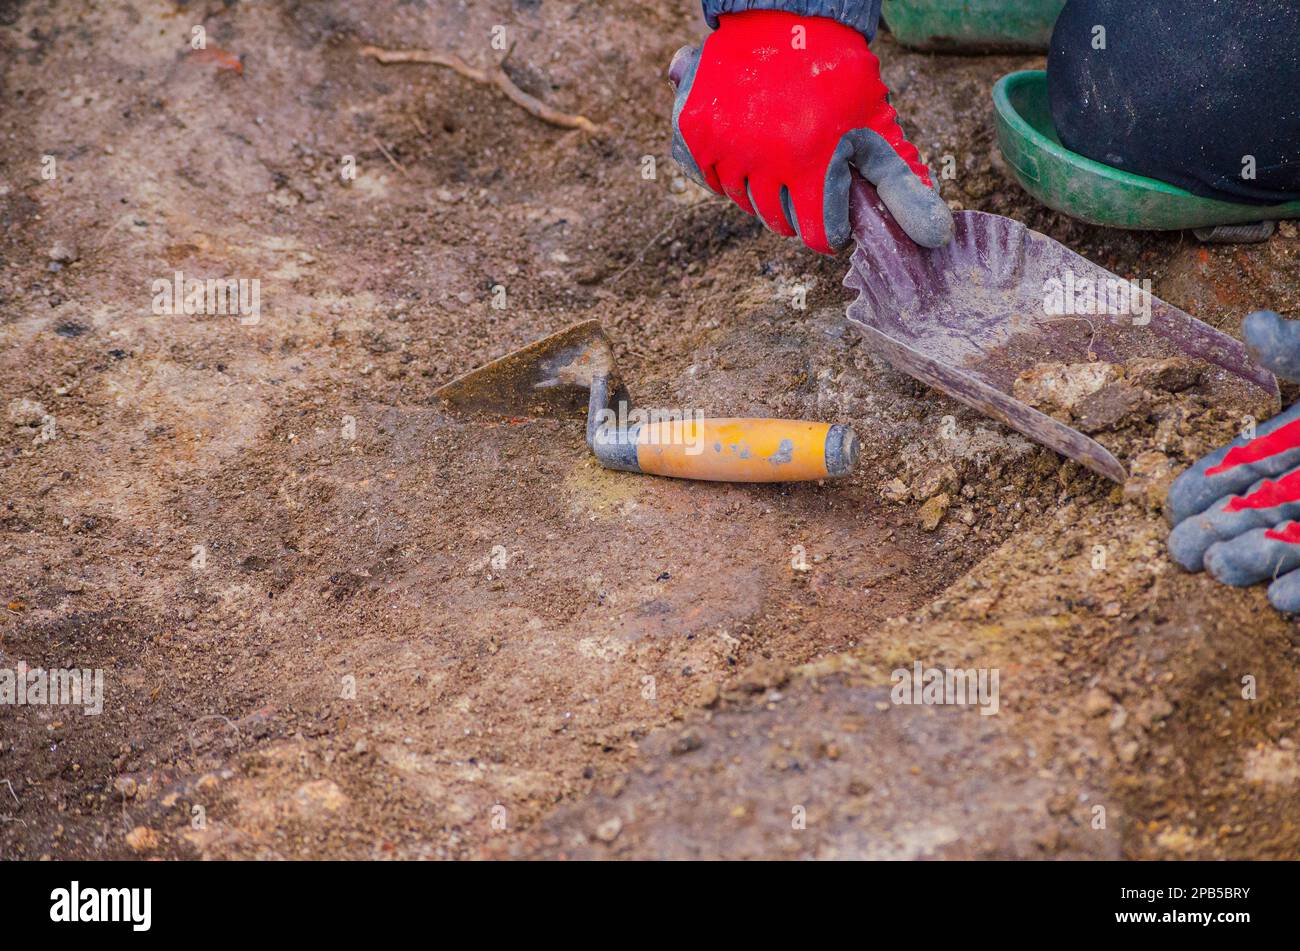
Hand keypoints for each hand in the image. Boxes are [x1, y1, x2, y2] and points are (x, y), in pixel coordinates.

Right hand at [668, 10, 952, 254]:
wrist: (785, 20)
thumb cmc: (840, 80)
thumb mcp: (878, 131)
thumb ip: (903, 189)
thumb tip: (939, 239)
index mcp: (812, 163)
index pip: (818, 235)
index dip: (831, 228)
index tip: (834, 208)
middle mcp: (764, 160)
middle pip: (780, 223)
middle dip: (798, 206)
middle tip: (809, 170)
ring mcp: (725, 147)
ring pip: (744, 202)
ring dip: (763, 188)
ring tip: (781, 151)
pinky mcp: (695, 133)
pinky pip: (710, 178)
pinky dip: (728, 170)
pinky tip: (748, 145)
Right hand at [1168, 311, 1299, 610]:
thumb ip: (1296, 351)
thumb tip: (1251, 325)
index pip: (1245, 465)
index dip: (1206, 485)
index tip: (1169, 508)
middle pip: (1260, 510)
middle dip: (1218, 532)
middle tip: (1179, 553)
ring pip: (1291, 544)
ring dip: (1255, 561)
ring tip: (1220, 569)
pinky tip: (1277, 599)